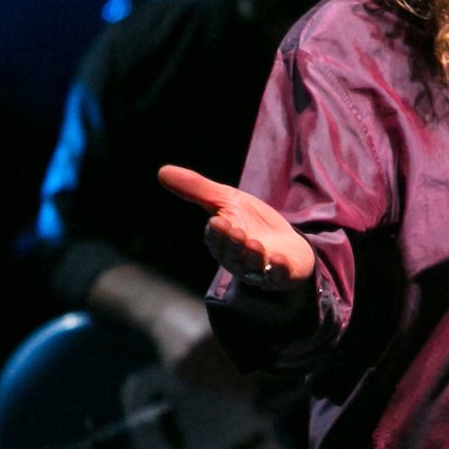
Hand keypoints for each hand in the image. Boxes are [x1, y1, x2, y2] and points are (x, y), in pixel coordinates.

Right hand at [156, 166, 314, 290]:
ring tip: (255, 243)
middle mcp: (238, 261)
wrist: (287, 241)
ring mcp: (260, 270)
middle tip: (237, 231)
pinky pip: (280, 277)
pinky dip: (279, 270)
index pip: (215, 240)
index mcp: (222, 243)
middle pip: (232, 254)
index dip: (217, 233)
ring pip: (253, 267)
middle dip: (233, 243)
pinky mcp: (284, 275)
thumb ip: (197, 189)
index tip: (218, 220)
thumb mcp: (228, 200)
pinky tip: (279, 260)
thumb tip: (162, 171)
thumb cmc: (252, 222)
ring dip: (253, 256)